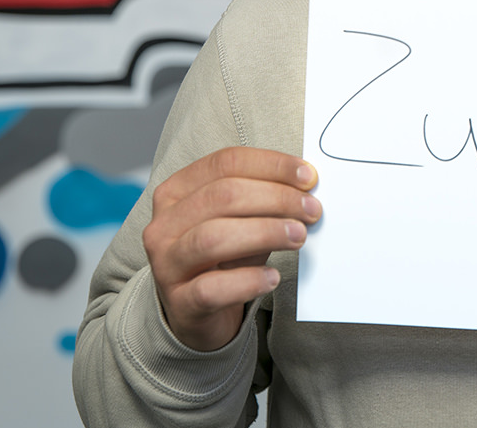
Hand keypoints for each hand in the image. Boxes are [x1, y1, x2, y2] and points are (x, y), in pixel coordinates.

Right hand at [142, 147, 319, 350]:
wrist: (196, 313)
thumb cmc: (224, 258)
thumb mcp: (242, 221)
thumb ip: (266, 202)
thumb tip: (306, 189)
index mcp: (177, 191)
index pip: (225, 163)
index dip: (271, 165)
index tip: (308, 176)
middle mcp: (164, 224)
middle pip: (222, 196)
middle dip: (276, 198)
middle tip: (312, 209)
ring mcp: (166, 264)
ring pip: (213, 238)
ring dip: (265, 232)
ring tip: (298, 236)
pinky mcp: (179, 303)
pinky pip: (211, 288)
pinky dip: (248, 281)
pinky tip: (272, 277)